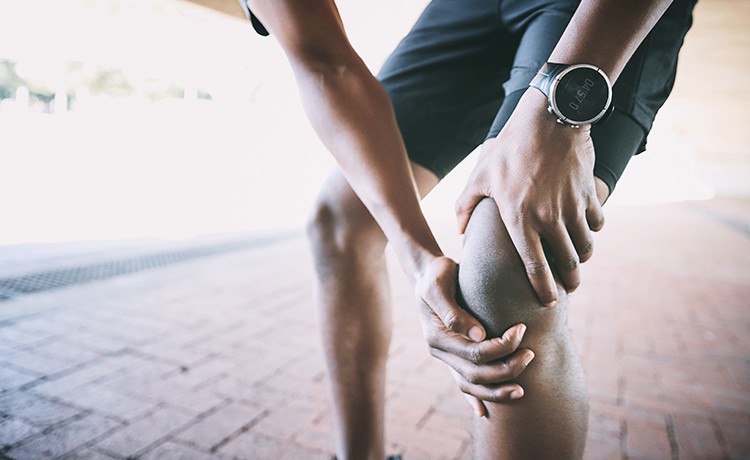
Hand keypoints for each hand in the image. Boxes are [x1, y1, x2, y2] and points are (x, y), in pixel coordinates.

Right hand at [414, 256, 534, 416]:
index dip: (501, 347)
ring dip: (497, 390)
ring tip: (523, 389)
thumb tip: (479, 335)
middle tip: (531, 354)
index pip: (475, 352)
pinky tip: (485, 413)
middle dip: (506, 369)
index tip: (522, 329)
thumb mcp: (439, 283)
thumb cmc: (438, 274)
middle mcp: (439, 351)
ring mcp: (445, 357)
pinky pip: (462, 383)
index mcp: (437, 336)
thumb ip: (454, 311)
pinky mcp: (452, 356)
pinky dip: (474, 399)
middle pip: (475, 374)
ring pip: (470, 385)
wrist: (428, 273)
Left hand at [455, 89, 604, 305]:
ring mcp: (573, 208)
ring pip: (586, 248)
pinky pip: (598, 223)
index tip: (548, 301)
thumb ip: (466, 205)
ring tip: (577, 259)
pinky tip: (586, 228)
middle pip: (568, 265)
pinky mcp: (590, 194)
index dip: (544, 290)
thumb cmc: (509, 147)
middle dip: (570, 281)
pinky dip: (593, 229)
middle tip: (568, 285)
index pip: (535, 268)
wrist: (549, 118)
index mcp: (519, 220)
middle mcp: (549, 220)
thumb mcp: (480, 174)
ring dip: (583, 257)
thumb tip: (460, 229)